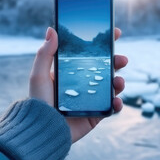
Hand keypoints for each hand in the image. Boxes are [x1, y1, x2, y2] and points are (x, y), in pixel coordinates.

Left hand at [29, 27, 127, 142]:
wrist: (43, 130)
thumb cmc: (38, 102)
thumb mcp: (39, 75)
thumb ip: (45, 53)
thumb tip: (52, 29)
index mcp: (71, 72)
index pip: (89, 54)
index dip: (103, 44)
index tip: (114, 33)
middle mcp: (83, 84)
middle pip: (105, 69)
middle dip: (116, 62)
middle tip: (122, 59)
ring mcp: (91, 99)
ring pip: (111, 87)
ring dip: (120, 82)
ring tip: (119, 81)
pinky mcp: (96, 114)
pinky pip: (111, 108)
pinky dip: (118, 103)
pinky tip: (116, 100)